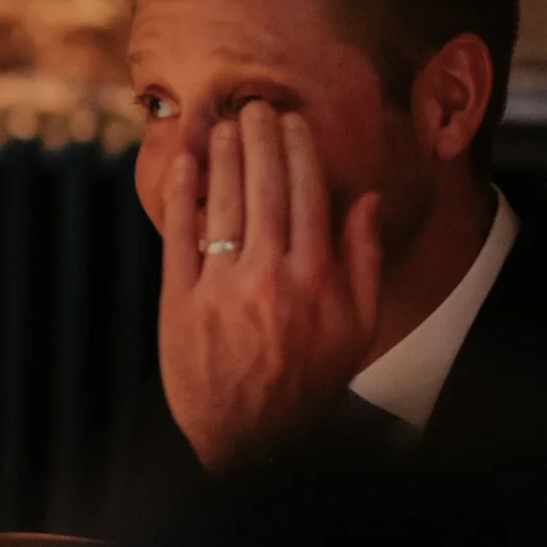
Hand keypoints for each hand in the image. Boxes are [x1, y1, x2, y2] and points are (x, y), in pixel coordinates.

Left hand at [158, 103, 382, 469]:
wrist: (253, 439)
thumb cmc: (309, 382)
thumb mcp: (357, 327)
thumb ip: (364, 261)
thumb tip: (366, 199)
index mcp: (317, 278)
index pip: (307, 194)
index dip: (298, 150)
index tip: (293, 121)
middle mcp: (271, 276)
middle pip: (264, 188)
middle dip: (260, 139)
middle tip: (255, 107)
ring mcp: (222, 288)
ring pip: (223, 203)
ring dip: (223, 156)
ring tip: (223, 125)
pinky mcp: (180, 303)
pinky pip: (180, 236)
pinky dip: (183, 195)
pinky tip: (186, 164)